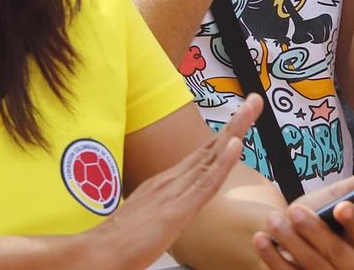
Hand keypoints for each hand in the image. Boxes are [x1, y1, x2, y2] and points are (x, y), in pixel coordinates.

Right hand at [88, 95, 263, 269]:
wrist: (97, 255)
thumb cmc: (120, 242)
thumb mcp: (148, 217)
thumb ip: (163, 207)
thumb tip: (171, 207)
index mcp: (167, 182)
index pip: (203, 154)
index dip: (226, 135)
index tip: (243, 116)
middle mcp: (172, 179)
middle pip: (211, 146)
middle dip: (236, 123)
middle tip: (256, 100)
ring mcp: (175, 191)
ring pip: (212, 156)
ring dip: (235, 130)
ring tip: (252, 106)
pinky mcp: (177, 209)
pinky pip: (206, 183)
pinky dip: (223, 163)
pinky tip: (236, 145)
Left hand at [255, 152, 353, 267]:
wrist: (292, 237)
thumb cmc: (323, 217)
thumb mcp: (342, 196)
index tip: (341, 206)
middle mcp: (351, 267)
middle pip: (336, 253)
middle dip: (314, 231)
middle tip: (294, 211)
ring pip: (312, 266)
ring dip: (290, 243)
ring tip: (273, 221)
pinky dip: (274, 258)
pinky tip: (263, 240)